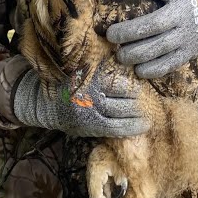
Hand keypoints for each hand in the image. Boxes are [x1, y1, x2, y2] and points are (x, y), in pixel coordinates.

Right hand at [12, 63, 148, 136]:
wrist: (46, 104)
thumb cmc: (69, 84)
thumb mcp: (83, 71)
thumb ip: (103, 70)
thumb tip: (132, 69)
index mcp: (88, 77)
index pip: (117, 82)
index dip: (133, 86)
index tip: (143, 86)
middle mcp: (88, 94)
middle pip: (121, 97)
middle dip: (138, 101)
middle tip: (152, 101)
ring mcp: (88, 112)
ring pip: (120, 113)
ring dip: (138, 114)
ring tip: (150, 114)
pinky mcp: (88, 126)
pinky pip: (114, 128)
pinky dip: (130, 128)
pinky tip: (142, 126)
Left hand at [106, 0, 197, 78]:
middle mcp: (184, 13)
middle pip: (153, 24)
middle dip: (128, 31)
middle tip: (110, 35)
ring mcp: (188, 35)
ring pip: (158, 48)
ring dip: (135, 54)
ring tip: (119, 55)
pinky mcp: (191, 52)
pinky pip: (170, 64)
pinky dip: (152, 69)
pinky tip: (138, 69)